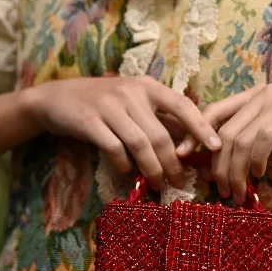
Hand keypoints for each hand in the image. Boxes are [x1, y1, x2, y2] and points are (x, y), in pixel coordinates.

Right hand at [22, 76, 221, 189]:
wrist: (55, 98)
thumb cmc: (102, 103)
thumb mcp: (132, 102)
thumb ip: (157, 118)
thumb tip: (191, 145)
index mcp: (146, 86)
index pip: (181, 104)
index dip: (200, 126)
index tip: (215, 146)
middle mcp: (130, 93)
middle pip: (160, 135)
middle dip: (173, 163)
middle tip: (179, 182)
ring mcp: (108, 106)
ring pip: (140, 144)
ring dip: (152, 169)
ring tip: (158, 184)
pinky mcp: (89, 121)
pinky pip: (114, 148)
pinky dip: (123, 165)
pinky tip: (126, 173)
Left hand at [176, 84, 271, 202]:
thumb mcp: (267, 151)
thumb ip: (240, 154)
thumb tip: (204, 169)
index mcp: (252, 98)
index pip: (211, 113)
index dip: (192, 136)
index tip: (180, 159)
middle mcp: (263, 93)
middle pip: (221, 130)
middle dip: (216, 166)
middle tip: (221, 191)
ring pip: (239, 137)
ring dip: (235, 171)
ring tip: (238, 192)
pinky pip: (263, 137)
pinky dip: (257, 160)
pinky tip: (261, 174)